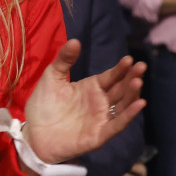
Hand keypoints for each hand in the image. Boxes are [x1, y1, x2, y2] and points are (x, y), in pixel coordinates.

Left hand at [22, 39, 145, 163]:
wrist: (33, 134)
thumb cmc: (44, 105)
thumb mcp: (52, 78)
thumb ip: (64, 60)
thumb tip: (75, 40)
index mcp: (92, 88)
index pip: (111, 76)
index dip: (120, 68)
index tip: (129, 59)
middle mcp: (100, 103)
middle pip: (121, 89)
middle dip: (132, 78)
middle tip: (141, 66)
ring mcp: (101, 119)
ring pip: (123, 106)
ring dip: (132, 94)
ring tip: (138, 81)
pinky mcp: (98, 135)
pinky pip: (117, 125)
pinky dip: (128, 116)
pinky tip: (138, 104)